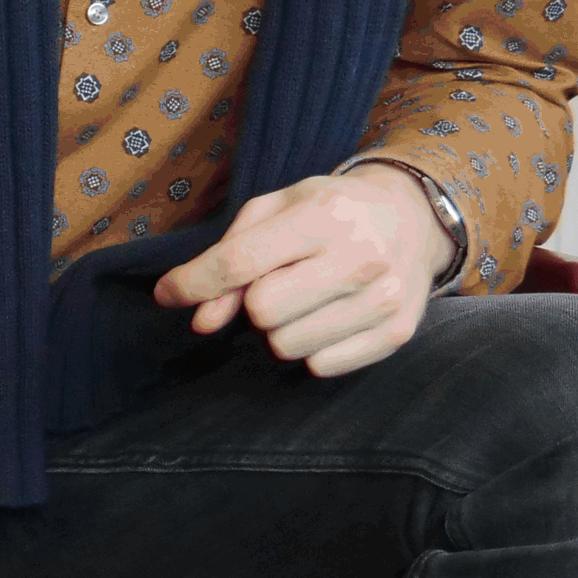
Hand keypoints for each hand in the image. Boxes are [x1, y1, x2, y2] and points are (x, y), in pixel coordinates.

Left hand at [152, 164, 449, 379]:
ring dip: (279, 329)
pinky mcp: (398, 333)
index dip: (194, 283)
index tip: (168, 294)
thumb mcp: (273, 212)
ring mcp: (384, 298)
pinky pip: (321, 366)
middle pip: (262, 311)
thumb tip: (200, 320)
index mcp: (323, 215)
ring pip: (287, 346)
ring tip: (303, 298)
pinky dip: (310, 348)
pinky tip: (327, 317)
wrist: (410, 218)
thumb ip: (228, 257)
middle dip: (250, 303)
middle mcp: (361, 257)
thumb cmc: (327, 211)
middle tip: (271, 283)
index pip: (240, 262)